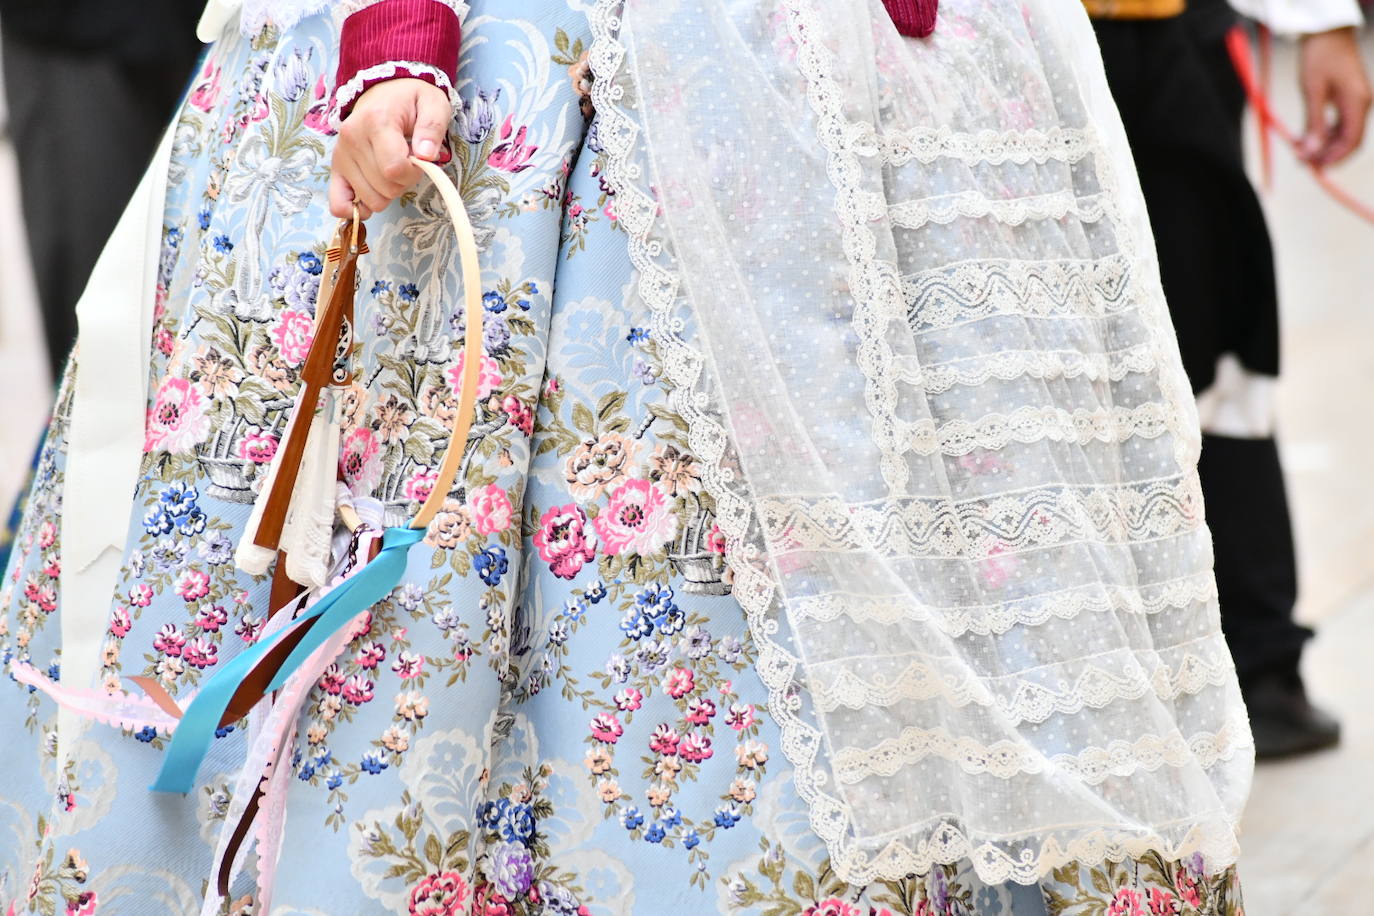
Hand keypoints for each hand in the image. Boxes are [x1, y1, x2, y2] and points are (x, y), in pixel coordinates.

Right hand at [329, 78, 451, 218]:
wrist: (384, 91)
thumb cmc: (411, 100)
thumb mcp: (433, 104)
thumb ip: (433, 127)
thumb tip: (426, 155)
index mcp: (376, 122)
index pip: (394, 169)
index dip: (414, 173)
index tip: (420, 160)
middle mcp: (352, 139)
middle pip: (384, 188)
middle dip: (403, 182)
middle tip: (407, 162)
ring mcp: (341, 155)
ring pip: (370, 199)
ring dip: (387, 192)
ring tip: (391, 169)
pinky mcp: (336, 167)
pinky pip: (338, 204)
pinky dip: (356, 208)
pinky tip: (371, 195)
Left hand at [1297, 27, 1371, 166]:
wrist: (1327, 33)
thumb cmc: (1319, 57)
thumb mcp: (1312, 91)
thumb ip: (1313, 123)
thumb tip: (1310, 152)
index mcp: (1357, 102)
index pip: (1351, 141)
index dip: (1333, 158)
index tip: (1313, 168)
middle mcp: (1362, 104)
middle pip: (1349, 140)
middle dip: (1326, 154)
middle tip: (1301, 162)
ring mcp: (1357, 101)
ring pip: (1344, 134)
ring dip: (1324, 145)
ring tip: (1300, 152)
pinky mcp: (1349, 98)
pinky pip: (1340, 123)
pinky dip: (1324, 133)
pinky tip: (1306, 138)